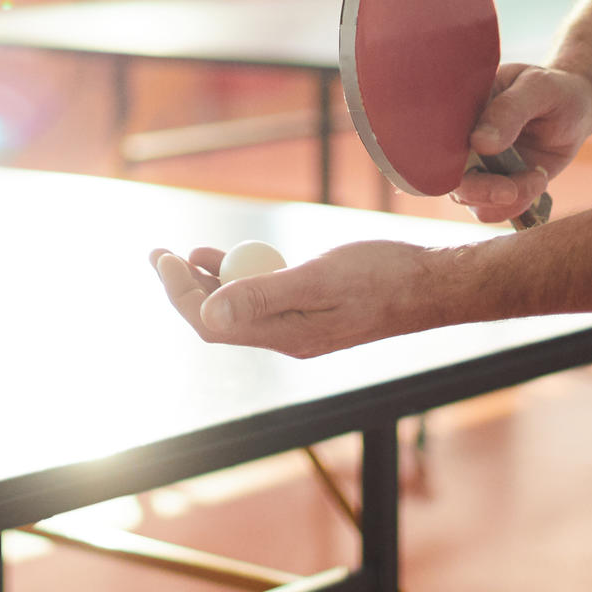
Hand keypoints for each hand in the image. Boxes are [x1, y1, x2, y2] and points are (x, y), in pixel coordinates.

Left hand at [148, 239, 459, 358]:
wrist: (432, 285)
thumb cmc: (383, 277)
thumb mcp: (320, 279)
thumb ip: (264, 296)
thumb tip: (207, 311)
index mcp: (286, 336)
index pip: (211, 324)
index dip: (180, 294)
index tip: (164, 258)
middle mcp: (287, 338)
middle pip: (217, 320)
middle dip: (182, 288)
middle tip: (159, 253)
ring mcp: (299, 326)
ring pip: (237, 308)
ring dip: (207, 282)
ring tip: (183, 254)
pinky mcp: (311, 310)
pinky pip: (261, 298)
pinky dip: (238, 277)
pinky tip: (225, 257)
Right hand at [456, 61, 591, 225]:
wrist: (577, 112)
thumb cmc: (554, 91)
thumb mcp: (538, 88)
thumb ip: (510, 111)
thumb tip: (479, 143)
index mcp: (458, 109)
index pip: (435, 135)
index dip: (447, 154)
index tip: (483, 154)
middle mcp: (459, 141)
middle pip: (447, 177)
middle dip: (479, 190)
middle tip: (511, 191)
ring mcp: (475, 166)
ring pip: (468, 199)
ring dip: (503, 200)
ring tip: (539, 177)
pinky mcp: (493, 186)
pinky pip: (491, 210)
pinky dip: (515, 207)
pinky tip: (538, 183)